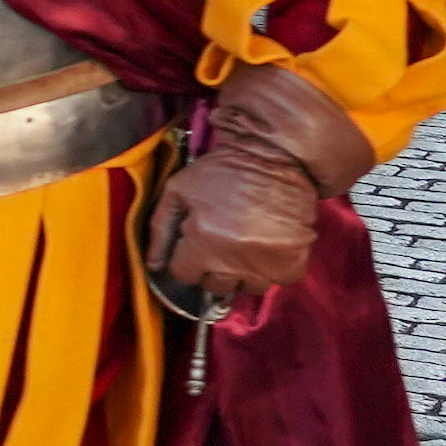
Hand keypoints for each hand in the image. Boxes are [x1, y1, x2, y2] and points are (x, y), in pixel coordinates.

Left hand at [145, 70, 376, 311]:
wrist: (276, 158)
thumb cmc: (222, 172)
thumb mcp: (178, 190)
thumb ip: (160, 227)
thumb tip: (153, 264)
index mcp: (202, 245)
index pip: (183, 275)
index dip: (186, 260)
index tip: (194, 246)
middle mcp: (232, 262)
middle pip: (215, 286)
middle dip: (213, 268)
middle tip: (220, 245)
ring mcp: (265, 266)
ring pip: (247, 287)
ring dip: (244, 273)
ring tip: (245, 249)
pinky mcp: (292, 263)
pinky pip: (278, 280)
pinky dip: (274, 269)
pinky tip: (268, 249)